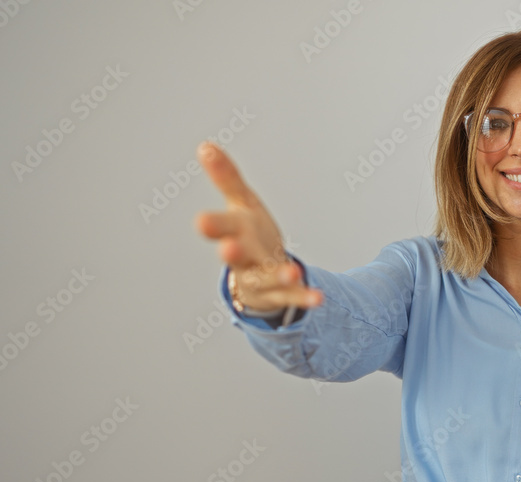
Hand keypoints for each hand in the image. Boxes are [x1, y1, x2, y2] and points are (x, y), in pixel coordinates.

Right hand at [193, 142, 323, 311]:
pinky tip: (318, 297)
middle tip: (228, 248)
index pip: (221, 226)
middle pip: (235, 256)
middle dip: (232, 253)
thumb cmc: (249, 234)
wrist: (259, 277)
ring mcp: (260, 278)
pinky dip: (304, 297)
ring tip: (293, 272)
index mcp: (233, 233)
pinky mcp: (280, 293)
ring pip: (266, 279)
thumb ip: (227, 178)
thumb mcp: (241, 203)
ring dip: (278, 275)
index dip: (213, 225)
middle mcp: (243, 258)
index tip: (202, 221)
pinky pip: (292, 296)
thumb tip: (206, 146)